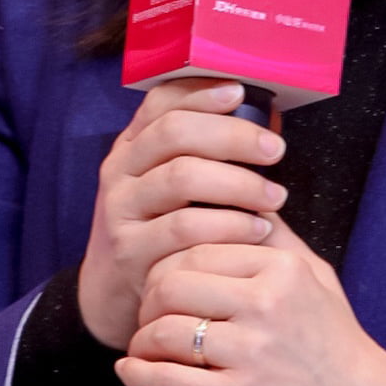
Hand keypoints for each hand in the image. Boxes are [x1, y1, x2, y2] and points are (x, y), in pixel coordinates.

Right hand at [76, 78, 287, 350]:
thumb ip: (205, 155)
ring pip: (181, 177)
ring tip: (275, 196)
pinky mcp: (130, 252)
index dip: (202, 93)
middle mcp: (120, 171)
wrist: (109, 293)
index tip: (242, 93)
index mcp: (132, 146)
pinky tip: (259, 230)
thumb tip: (268, 123)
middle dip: (233, 135)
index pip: (161, 103)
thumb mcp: (167, 187)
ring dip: (238, 183)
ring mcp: (121, 210)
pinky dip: (229, 226)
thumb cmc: (158, 230)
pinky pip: (184, 229)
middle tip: (275, 150)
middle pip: (174, 133)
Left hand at [116, 216, 385, 385]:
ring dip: (141, 341)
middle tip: (147, 315)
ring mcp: (251, 354)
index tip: (161, 282)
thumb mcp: (314, 275)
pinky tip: (130, 371)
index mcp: (279, 268)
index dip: (165, 264)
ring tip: (143, 347)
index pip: (195, 248)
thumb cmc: (333, 340)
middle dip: (147, 301)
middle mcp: (264, 305)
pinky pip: (168, 381)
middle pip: (171, 285)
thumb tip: (238, 194)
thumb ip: (274, 236)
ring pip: (164, 332)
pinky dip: (138, 375)